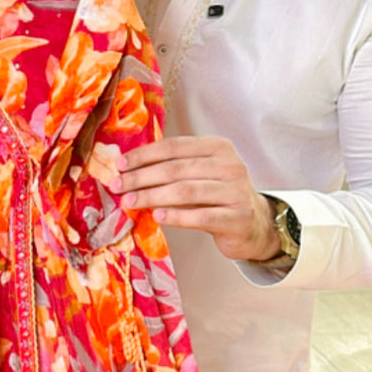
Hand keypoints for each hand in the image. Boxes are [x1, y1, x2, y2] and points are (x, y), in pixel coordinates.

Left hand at [113, 135, 282, 263]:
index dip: (144, 155)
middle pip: (176, 169)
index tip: (119, 165)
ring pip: (186, 191)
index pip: (174, 147)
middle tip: (117, 186)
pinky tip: (157, 216)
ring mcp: (236, 191)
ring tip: (129, 201)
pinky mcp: (238, 217)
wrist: (254, 224)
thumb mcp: (201, 175)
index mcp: (218, 147)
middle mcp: (230, 165)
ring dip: (152, 196)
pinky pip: (202, 216)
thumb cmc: (217, 197)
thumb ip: (174, 168)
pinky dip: (177, 216)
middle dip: (142, 177)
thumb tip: (128, 169)